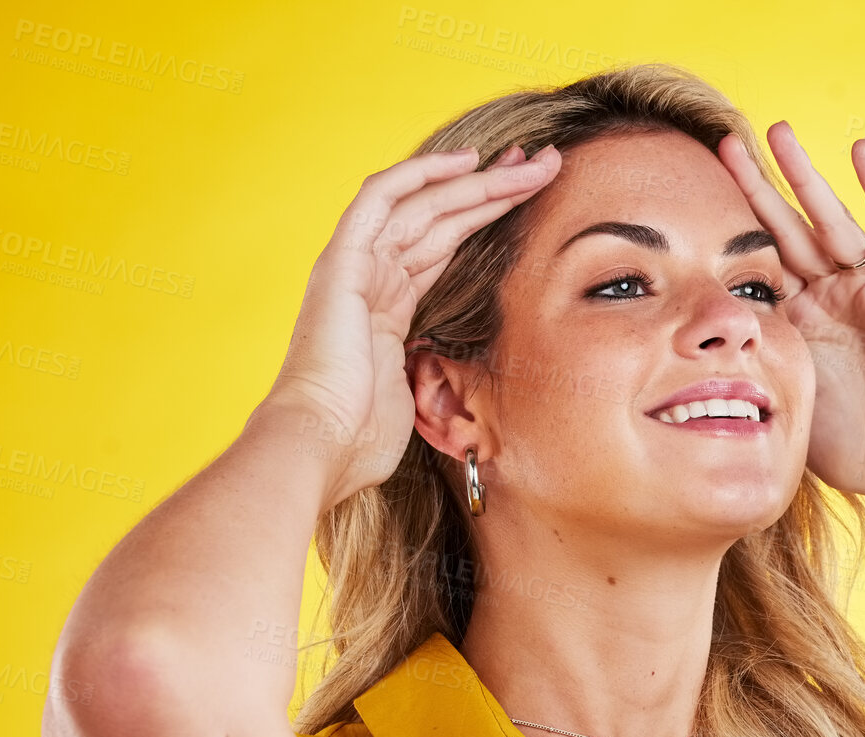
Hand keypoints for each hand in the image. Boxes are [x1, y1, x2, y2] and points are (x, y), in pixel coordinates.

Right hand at [259, 142, 561, 506]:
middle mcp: (369, 279)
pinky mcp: (343, 264)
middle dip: (492, 189)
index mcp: (385, 309)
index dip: (483, 218)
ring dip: (478, 181)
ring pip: (423, 205)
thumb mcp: (418, 399)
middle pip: (439, 218)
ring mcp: (354, 268)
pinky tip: (464, 161)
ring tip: (530, 163)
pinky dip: (420, 175)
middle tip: (543, 166)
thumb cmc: (363, 439)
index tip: (529, 198)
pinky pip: (380, 200)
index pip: (441, 247)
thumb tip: (474, 390)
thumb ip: (437, 376)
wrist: (321, 446)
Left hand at [717, 122, 864, 498]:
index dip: (730, 231)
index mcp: (798, 323)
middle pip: (787, 230)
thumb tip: (687, 378)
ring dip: (805, 177)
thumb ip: (748, 377)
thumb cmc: (854, 447)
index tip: (693, 197)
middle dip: (758, 188)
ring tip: (778, 132)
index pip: (758, 265)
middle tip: (726, 144)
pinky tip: (860, 151)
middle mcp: (830, 298)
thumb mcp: (783, 403)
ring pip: (830, 220)